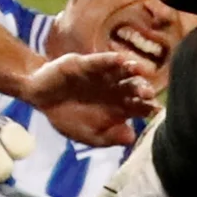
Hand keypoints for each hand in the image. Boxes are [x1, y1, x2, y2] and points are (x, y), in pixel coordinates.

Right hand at [24, 51, 158, 148]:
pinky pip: (100, 61)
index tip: (156, 111)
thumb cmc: (67, 116)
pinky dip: (110, 60)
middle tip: (148, 93)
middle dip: (142, 90)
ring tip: (140, 70)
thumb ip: (108, 137)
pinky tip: (120, 60)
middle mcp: (114, 89)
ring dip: (131, 70)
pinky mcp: (85, 64)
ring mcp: (101, 76)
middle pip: (133, 88)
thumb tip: (131, 137)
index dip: (147, 108)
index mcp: (117, 107)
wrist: (39, 98)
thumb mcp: (86, 135)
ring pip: (121, 72)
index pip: (137, 107)